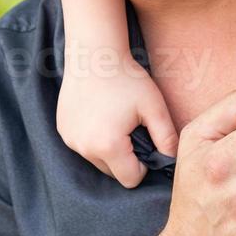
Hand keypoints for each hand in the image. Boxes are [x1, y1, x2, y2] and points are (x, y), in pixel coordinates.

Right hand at [57, 49, 178, 187]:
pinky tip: (101, 115)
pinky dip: (94, 139)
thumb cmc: (128, 79)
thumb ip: (167, 138)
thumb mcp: (154, 107)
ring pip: (97, 160)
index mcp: (109, 146)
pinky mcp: (62, 131)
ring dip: (109, 149)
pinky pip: (83, 146)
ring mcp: (70, 140)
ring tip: (117, 120)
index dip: (143, 165)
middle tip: (133, 129)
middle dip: (126, 158)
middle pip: (113, 172)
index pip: (130, 179)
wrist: (94, 55)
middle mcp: (84, 149)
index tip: (147, 141)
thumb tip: (173, 160)